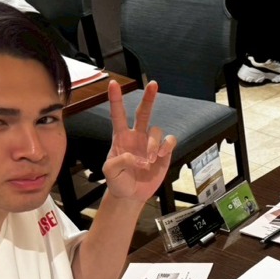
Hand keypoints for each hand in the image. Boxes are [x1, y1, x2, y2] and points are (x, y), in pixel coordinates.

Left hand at [100, 80, 176, 201]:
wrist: (131, 195)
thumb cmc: (118, 181)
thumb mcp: (110, 172)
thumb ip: (118, 161)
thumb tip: (136, 156)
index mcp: (121, 137)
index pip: (118, 115)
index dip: (115, 99)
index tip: (113, 83)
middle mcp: (137, 136)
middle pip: (143, 112)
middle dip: (149, 98)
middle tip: (154, 84)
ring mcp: (151, 143)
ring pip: (156, 131)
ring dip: (154, 144)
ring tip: (150, 159)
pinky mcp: (164, 152)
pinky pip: (169, 141)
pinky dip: (166, 146)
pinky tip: (160, 156)